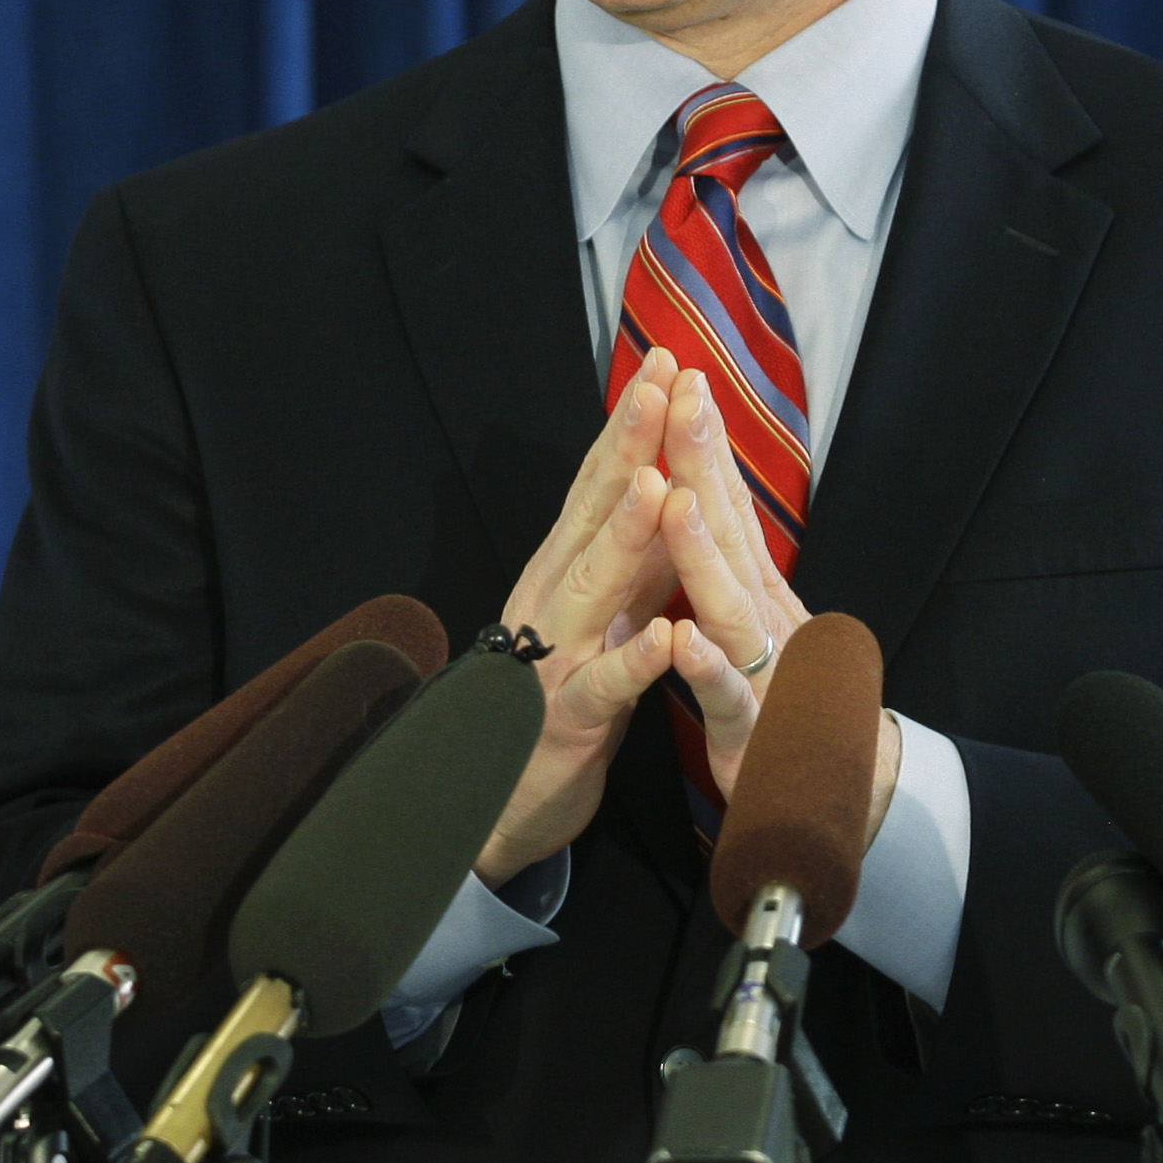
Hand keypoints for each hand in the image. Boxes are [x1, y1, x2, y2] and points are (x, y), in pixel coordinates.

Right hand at [477, 353, 682, 882]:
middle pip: (594, 512)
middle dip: (629, 447)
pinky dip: (634, 663)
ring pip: (593, 586)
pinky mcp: (568, 719)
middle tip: (660, 386)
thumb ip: (628, 556)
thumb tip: (664, 483)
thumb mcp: (601, 612)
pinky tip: (666, 639)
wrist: (496, 798)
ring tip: (657, 485)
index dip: (633, 423)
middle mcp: (553, 598)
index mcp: (566, 569)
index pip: (602, 482)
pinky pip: (605, 687)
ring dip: (625, 536)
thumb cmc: (559, 696)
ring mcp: (555, 656)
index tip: (666, 364)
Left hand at [653, 369, 813, 798]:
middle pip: (730, 532)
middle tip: (685, 397)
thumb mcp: (753, 619)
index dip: (705, 443)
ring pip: (729, 605)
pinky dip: (706, 667)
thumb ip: (732, 561)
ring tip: (677, 498)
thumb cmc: (781, 697)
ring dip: (702, 552)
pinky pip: (727, 696)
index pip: (726, 504)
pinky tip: (683, 639)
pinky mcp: (751, 729)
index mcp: (753, 589)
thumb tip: (707, 489)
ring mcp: (763, 668)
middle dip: (704, 465)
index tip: (683, 377)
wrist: (835, 789)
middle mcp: (763, 614)